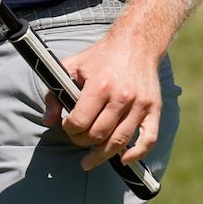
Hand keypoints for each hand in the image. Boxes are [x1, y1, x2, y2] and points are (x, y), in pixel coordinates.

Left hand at [44, 25, 161, 170]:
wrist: (136, 43)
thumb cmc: (100, 57)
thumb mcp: (71, 67)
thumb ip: (55, 93)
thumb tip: (48, 121)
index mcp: (100, 86)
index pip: (80, 122)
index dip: (69, 128)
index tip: (67, 125)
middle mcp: (122, 97)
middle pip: (98, 135)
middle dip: (82, 141)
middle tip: (78, 137)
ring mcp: (140, 105)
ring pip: (119, 142)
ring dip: (101, 155)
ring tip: (89, 160)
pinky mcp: (154, 109)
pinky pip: (149, 139)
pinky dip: (136, 154)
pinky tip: (123, 160)